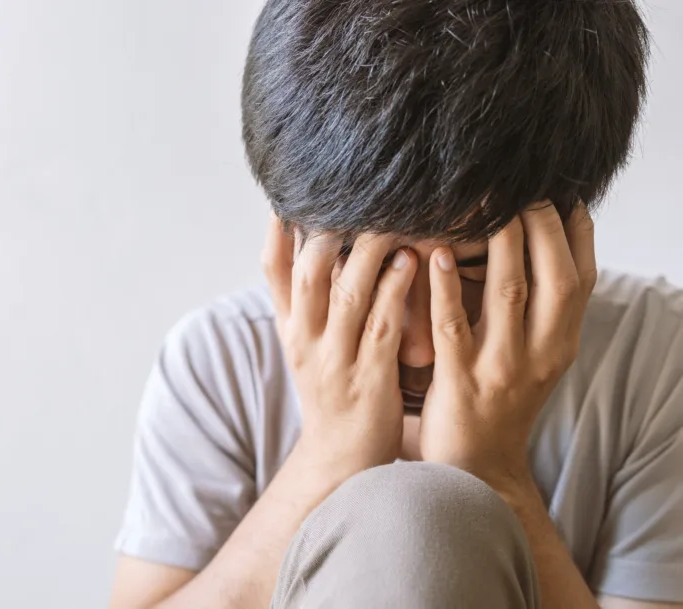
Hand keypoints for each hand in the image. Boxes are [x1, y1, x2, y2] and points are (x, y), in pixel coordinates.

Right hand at [262, 213, 416, 474]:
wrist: (342, 460)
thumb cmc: (333, 392)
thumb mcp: (305, 347)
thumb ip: (304, 300)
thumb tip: (305, 242)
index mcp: (292, 329)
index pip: (273, 272)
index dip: (279, 232)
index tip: (291, 195)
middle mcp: (307, 341)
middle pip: (309, 275)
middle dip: (330, 232)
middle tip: (356, 195)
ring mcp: (337, 360)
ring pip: (348, 295)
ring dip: (370, 253)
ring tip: (392, 218)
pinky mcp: (370, 378)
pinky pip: (380, 326)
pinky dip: (393, 292)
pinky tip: (410, 263)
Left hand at [419, 203, 596, 490]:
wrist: (476, 470)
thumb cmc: (498, 402)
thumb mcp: (534, 359)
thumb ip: (538, 312)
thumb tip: (537, 249)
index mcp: (561, 343)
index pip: (581, 277)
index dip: (575, 231)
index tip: (559, 191)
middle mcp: (542, 353)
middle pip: (554, 276)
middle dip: (540, 225)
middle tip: (520, 185)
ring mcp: (502, 367)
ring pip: (509, 293)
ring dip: (499, 243)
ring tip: (485, 205)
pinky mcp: (460, 380)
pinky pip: (452, 325)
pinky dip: (444, 286)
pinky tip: (431, 254)